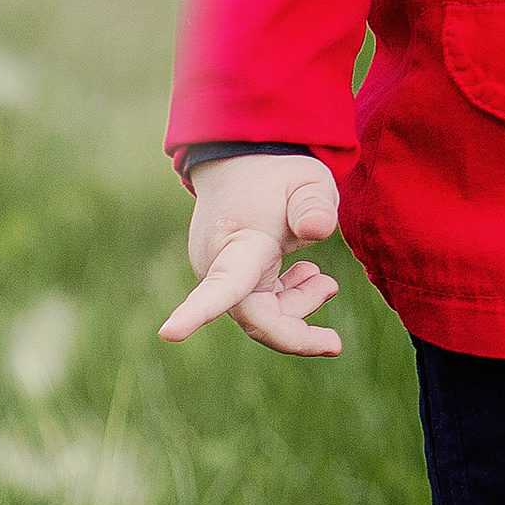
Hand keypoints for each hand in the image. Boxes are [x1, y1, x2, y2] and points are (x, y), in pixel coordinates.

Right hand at [158, 152, 344, 357]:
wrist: (240, 163)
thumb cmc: (277, 174)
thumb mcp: (308, 179)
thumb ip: (314, 204)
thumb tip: (319, 230)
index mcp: (238, 242)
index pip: (222, 283)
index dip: (198, 312)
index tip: (170, 333)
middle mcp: (219, 263)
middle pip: (255, 319)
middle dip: (296, 331)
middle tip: (334, 341)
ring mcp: (218, 273)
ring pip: (260, 315)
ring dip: (296, 306)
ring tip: (326, 283)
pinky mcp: (225, 278)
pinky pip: (257, 306)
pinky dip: (287, 300)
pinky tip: (307, 277)